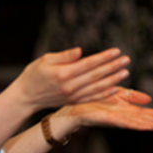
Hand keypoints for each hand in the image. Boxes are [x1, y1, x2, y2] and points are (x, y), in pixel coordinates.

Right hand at [8, 47, 130, 111]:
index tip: (116, 51)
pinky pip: (92, 98)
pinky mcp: (73, 102)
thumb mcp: (45, 59)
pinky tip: (114, 88)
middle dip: (113, 67)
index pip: (89, 64)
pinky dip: (104, 94)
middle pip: (96, 75)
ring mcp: (72, 96)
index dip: (104, 57)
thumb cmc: (34, 73)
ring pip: (97, 88)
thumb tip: (80, 51)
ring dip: (113, 80)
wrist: (26, 96)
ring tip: (125, 72)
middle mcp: (70, 86)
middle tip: (126, 59)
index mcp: (63, 73)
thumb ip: (65, 56)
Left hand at [59, 88, 152, 132]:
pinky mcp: (108, 119)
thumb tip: (149, 99)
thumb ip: (133, 96)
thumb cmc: (93, 100)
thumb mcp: (117, 94)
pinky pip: (124, 122)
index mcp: (128, 109)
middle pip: (148, 119)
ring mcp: (117, 119)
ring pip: (139, 122)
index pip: (149, 113)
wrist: (73, 107)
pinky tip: (146, 127)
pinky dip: (136, 125)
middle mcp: (125, 116)